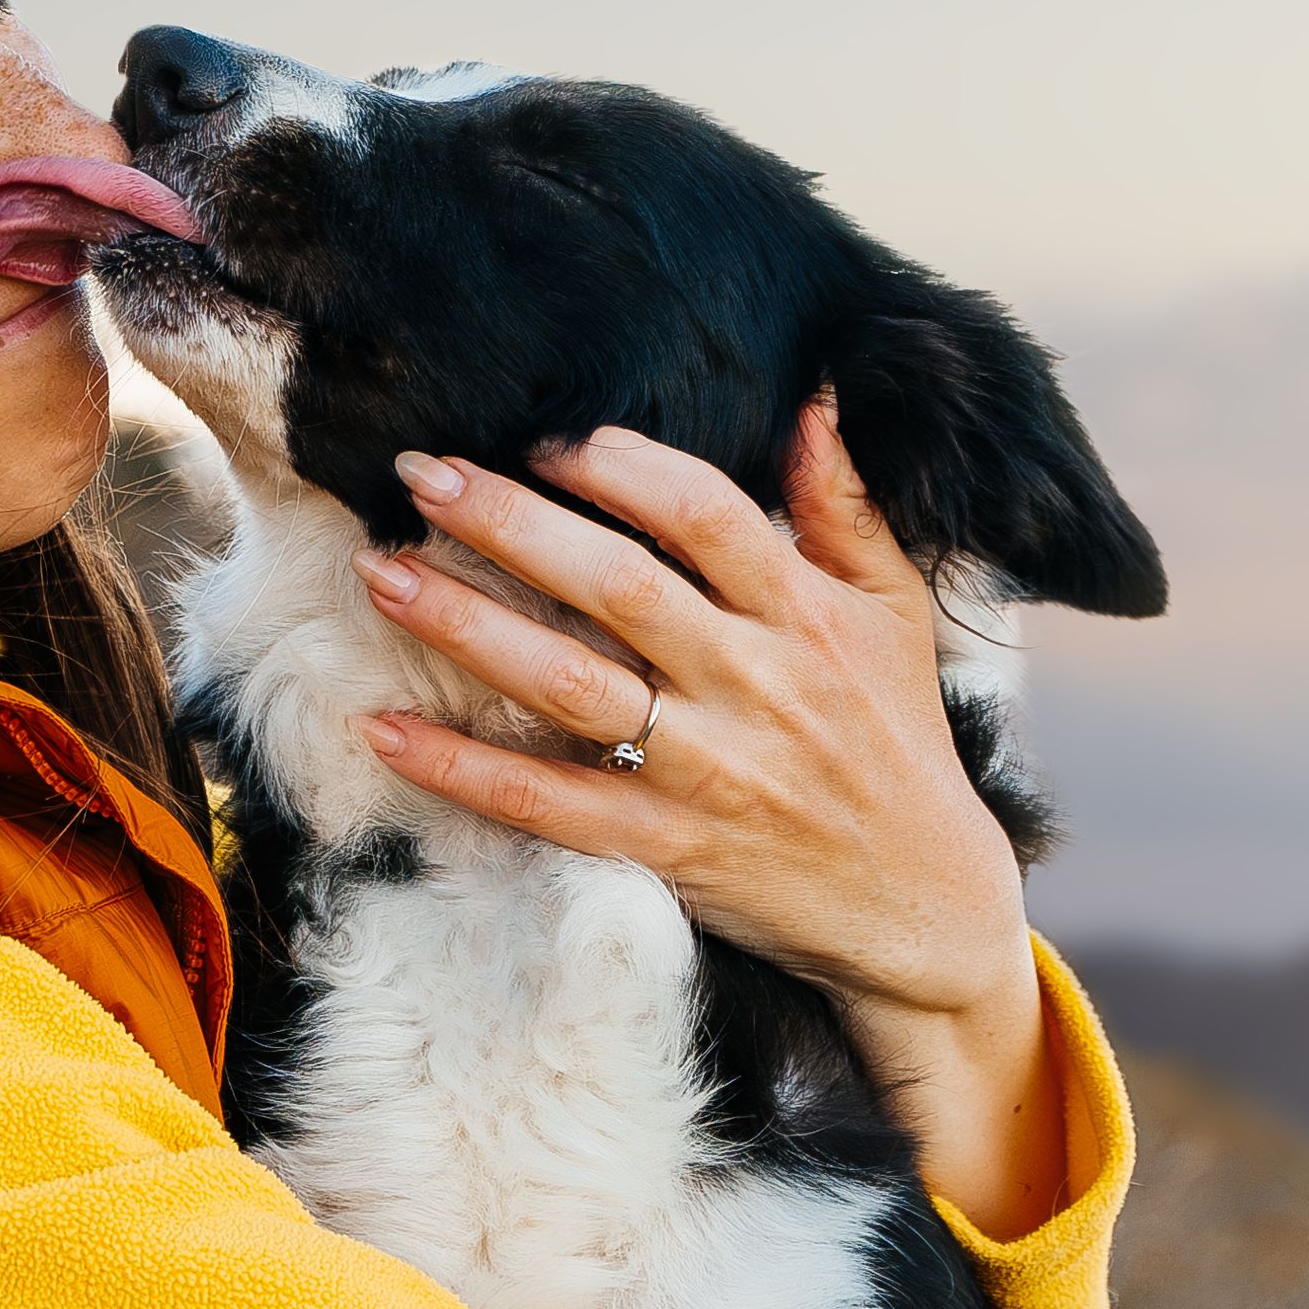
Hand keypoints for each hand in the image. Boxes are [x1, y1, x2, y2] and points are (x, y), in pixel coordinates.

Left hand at [358, 397, 1061, 1214]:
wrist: (926, 907)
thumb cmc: (901, 744)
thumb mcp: (897, 615)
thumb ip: (848, 508)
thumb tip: (813, 402)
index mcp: (808, 616)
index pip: (706, 514)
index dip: (621, 467)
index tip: (548, 442)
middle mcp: (757, 684)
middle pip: (619, 586)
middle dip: (510, 523)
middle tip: (419, 474)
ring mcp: (710, 770)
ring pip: (572, 686)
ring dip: (467, 627)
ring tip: (383, 574)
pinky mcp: (670, 848)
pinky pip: (551, 805)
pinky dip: (466, 770)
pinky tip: (387, 731)